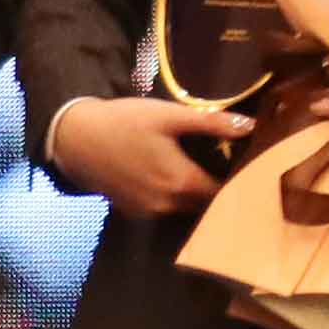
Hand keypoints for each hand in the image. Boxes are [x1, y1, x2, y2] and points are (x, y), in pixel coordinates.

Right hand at [50, 93, 248, 220]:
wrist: (75, 139)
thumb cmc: (125, 122)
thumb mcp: (170, 116)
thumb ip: (212, 124)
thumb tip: (251, 126)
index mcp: (181, 184)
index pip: (225, 194)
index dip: (241, 182)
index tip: (253, 166)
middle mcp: (167, 206)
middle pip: (207, 204)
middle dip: (221, 188)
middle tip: (235, 164)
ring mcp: (148, 212)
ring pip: (186, 207)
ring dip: (197, 193)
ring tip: (211, 167)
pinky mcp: (134, 211)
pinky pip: (166, 207)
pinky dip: (176, 196)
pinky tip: (178, 173)